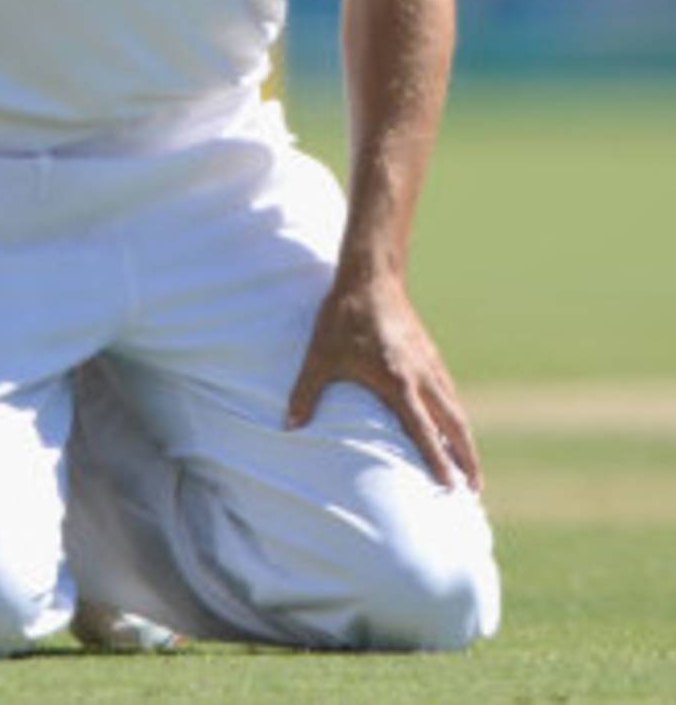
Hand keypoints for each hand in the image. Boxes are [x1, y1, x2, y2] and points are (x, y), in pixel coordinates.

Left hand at [285, 273, 481, 490]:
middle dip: (467, 458)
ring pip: (456, 408)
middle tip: (476, 488)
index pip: (423, 431)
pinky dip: (457, 414)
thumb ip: (305, 393)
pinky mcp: (430, 352)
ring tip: (471, 465)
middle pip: (454, 424)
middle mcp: (421, 376)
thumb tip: (288, 426)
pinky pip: (449, 391)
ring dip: (465, 438)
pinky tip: (453, 424)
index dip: (438, 461)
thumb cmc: (344, 316)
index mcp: (397, 382)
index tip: (452, 488)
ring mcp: (429, 363)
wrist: (370, 275)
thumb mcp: (320, 355)